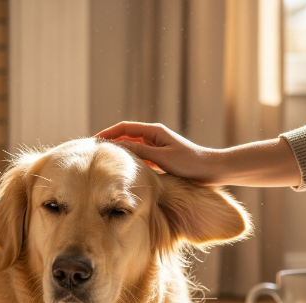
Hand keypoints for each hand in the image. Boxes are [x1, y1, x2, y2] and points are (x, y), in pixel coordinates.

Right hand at [96, 121, 301, 186]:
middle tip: (93, 151)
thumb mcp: (161, 157)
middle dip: (110, 142)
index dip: (108, 133)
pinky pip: (140, 157)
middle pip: (126, 136)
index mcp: (154, 131)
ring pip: (132, 147)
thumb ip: (139, 151)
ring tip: (103, 160)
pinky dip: (129, 161)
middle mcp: (154, 137)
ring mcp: (157, 148)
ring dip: (119, 152)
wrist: (212, 171)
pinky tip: (122, 170)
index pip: (125, 128)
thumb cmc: (189, 163)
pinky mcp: (161, 159)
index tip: (94, 141)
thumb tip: (117, 146)